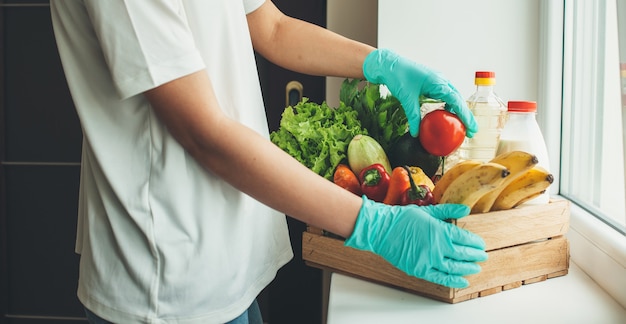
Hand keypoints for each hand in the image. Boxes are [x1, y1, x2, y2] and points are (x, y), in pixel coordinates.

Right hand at [345, 196, 487, 287]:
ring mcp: (429, 260)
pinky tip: (462, 281)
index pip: (465, 238)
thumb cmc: (402, 218)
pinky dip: (453, 281)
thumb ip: (448, 210)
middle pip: (464, 254)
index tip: (480, 244)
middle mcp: (437, 247)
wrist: (382, 229)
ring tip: (475, 268)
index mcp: (440, 230)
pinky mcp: (420, 269)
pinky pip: (441, 278)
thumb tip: (465, 209)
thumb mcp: (427, 210)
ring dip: (468, 268)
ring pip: (455, 267)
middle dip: (476, 256)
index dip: (475, 243)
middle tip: (482, 256)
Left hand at [362, 48, 477, 137]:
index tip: (472, 128)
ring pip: (452, 98)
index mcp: (438, 82)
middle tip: (470, 132)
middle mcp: (441, 81)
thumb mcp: (406, 98)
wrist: (388, 64)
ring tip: (461, 126)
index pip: (456, 101)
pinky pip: (444, 96)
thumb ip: (413, 116)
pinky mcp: (431, 83)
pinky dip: (448, 106)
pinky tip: (445, 116)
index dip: (466, 116)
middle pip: (458, 100)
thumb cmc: (397, 75)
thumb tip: (416, 134)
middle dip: (465, 116)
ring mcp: (437, 81)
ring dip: (458, 111)